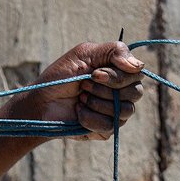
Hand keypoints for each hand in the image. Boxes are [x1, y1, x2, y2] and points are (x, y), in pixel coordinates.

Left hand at [3, 41, 145, 139]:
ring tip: (80, 99)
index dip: (117, 76)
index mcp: (119, 72)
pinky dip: (89, 117)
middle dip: (104, 89)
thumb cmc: (60, 76)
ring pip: (125, 111)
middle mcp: (122, 92)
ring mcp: (116, 112)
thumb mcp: (84, 54)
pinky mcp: (106, 129)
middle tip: (83, 86)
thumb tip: (139, 65)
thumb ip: (114, 51)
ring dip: (97, 103)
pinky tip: (78, 112)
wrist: (40, 102)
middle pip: (135, 93)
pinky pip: (110, 126)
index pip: (137, 74)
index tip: (94, 74)